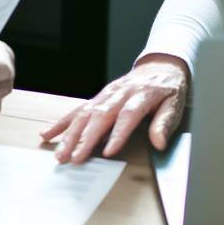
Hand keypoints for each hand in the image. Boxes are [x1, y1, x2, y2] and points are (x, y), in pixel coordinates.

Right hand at [41, 54, 189, 163]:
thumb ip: (164, 123)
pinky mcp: (98, 96)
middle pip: (100, 116)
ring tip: (60, 153)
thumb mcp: (174, 104)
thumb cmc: (168, 89)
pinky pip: (77, 109)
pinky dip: (62, 122)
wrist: (160, 66)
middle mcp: (119, 93)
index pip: (127, 116)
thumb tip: (158, 143)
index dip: (117, 135)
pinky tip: (49, 134)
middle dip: (85, 139)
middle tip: (74, 158)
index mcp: (141, 95)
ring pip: (85, 114)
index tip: (107, 152)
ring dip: (70, 135)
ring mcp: (106, 94)